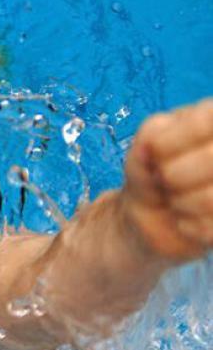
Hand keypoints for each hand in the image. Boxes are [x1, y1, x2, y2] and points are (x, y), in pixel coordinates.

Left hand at [122, 98, 212, 260]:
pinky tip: (185, 218)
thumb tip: (152, 145)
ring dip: (179, 202)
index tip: (154, 152)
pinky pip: (209, 226)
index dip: (165, 145)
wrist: (151, 213)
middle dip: (171, 175)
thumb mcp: (144, 145)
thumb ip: (151, 136)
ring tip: (176, 198)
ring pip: (210, 198)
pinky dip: (185, 225)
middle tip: (165, 179)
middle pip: (209, 159)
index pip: (202, 122)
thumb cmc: (152, 169)